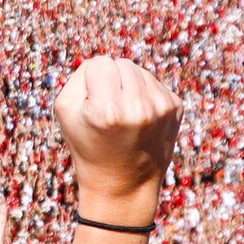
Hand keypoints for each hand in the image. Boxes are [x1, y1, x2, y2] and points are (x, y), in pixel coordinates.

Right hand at [52, 56, 180, 218]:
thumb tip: (109, 60)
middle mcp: (138, 107)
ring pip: (139, 70)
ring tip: (124, 114)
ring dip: (129, 85)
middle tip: (108, 110)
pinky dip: (144, 94)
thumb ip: (80, 76)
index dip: (90, 82)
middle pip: (121, 63)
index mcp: (106, 110)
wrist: (123, 183)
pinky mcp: (177, 107)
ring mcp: (161, 107)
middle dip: (111, 80)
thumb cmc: (88, 144)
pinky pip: (154, 82)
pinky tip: (139, 118)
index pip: (99, 63)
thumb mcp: (66, 111)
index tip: (92, 106)